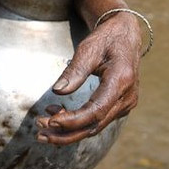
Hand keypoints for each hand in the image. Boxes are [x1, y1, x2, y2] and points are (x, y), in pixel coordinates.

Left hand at [36, 13, 140, 144]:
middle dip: (66, 133)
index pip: (96, 110)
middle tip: (40, 134)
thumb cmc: (106, 38)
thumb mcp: (89, 48)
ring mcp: (125, 103)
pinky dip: (77, 122)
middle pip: (95, 125)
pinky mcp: (119, 106)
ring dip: (69, 131)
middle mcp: (127, 97)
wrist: (125, 34)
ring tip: (43, 126)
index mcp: (121, 80)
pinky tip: (56, 114)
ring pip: (95, 127)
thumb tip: (58, 91)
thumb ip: (75, 71)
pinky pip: (98, 120)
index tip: (50, 121)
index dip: (73, 120)